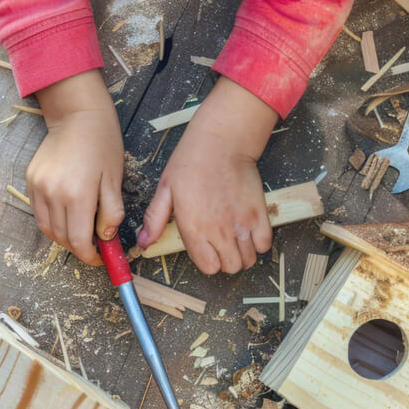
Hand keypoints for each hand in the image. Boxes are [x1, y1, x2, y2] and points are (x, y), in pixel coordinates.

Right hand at [28, 70, 123, 265]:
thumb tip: (105, 238)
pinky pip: (39, 213)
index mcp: (77, 194)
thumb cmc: (102, 144)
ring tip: (81, 231)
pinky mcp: (30, 181)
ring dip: (64, 238)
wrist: (76, 116)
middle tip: (94, 246)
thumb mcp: (115, 180)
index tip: (100, 258)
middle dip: (79, 248)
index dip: (90, 256)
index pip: (79, 241)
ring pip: (47, 229)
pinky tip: (67, 216)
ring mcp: (38, 187)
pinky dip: (52, 222)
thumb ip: (111, 213)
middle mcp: (53, 193)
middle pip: (62, 239)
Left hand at [138, 79, 275, 273]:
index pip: (207, 267)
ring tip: (236, 239)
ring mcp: (241, 224)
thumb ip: (155, 220)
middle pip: (230, 267)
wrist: (222, 142)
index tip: (206, 249)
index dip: (207, 261)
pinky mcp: (259, 214)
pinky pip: (265, 244)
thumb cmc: (192, 161)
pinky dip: (259, 243)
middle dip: (225, 261)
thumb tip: (144, 242)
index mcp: (194, 228)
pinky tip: (250, 232)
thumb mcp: (165, 189)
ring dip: (242, 254)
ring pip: (248, 260)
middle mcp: (219, 231)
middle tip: (221, 245)